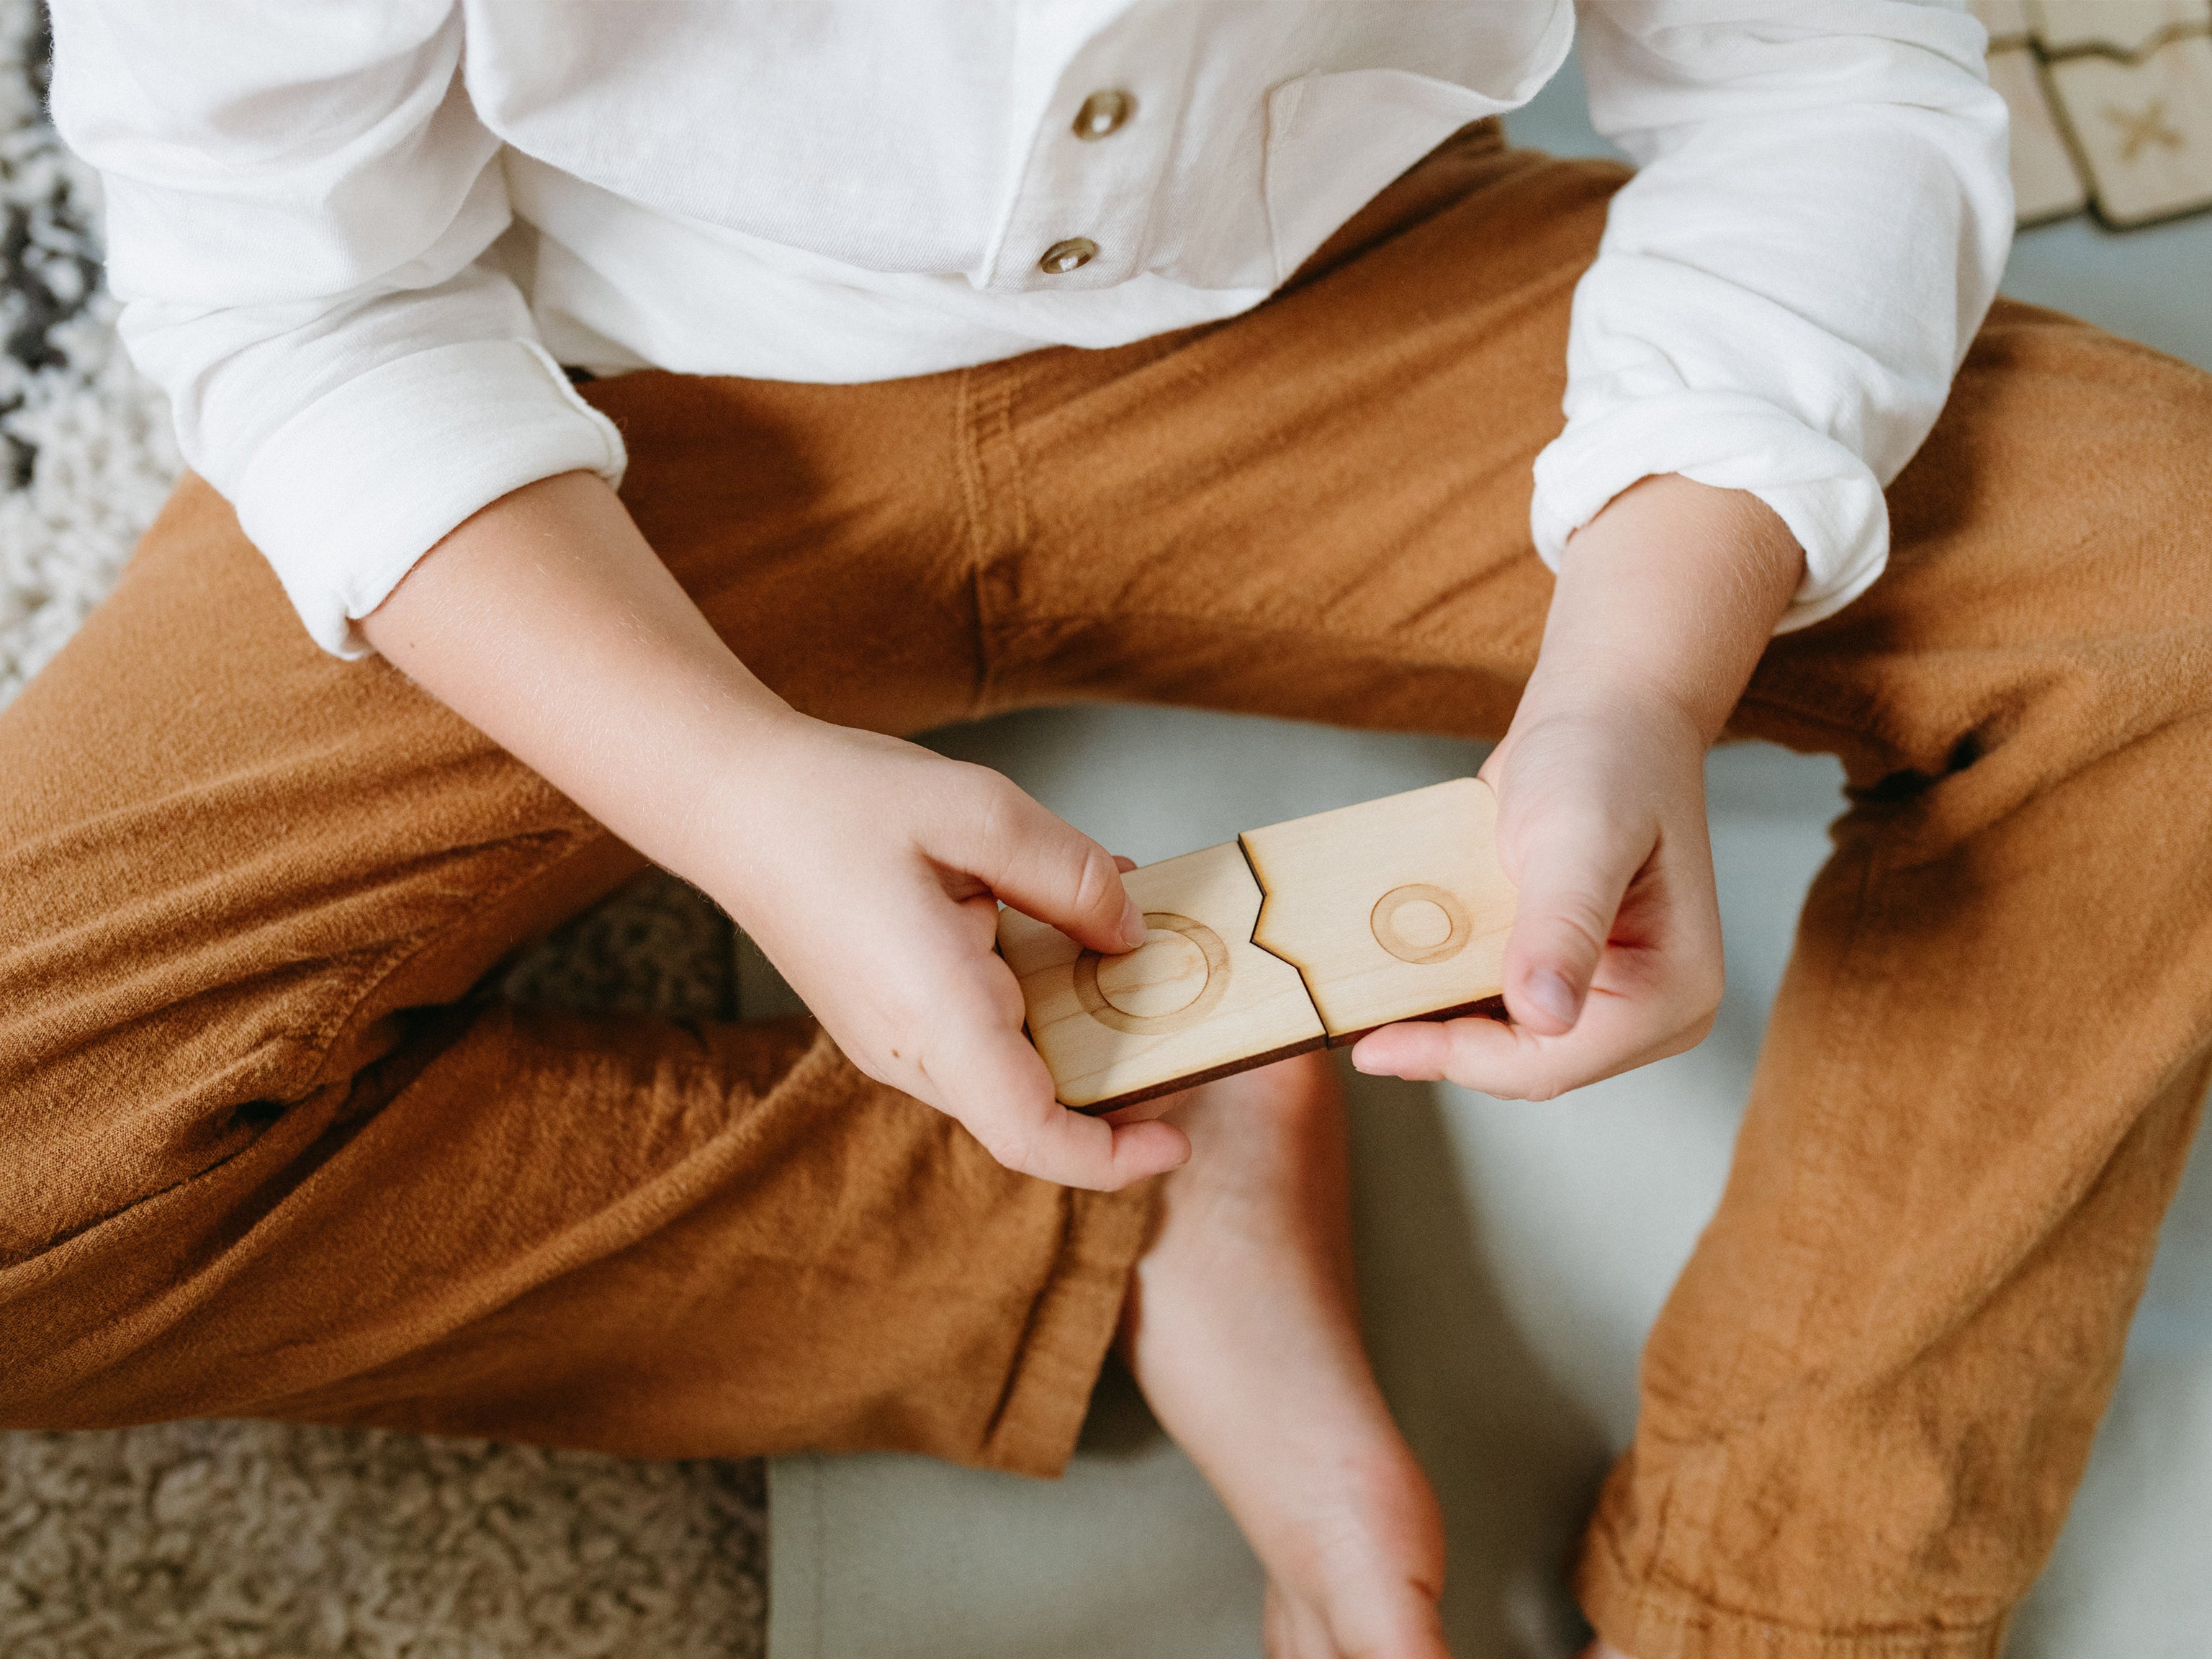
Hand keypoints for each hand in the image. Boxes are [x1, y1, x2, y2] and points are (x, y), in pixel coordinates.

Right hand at [707, 716, 1191, 1190]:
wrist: (732, 801)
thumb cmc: (837, 801)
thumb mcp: (976, 811)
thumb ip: (1068, 875)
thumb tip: (1129, 932)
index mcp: (933, 1009)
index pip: (1030, 1133)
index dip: (1113, 1157)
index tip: (1177, 1138)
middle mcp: (910, 1050)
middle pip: (1035, 1111)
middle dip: (1117, 1081)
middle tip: (1184, 1015)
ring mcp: (893, 1046)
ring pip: (1011, 1076)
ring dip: (1076, 1036)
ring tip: (1123, 955)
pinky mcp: (889, 1025)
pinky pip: (980, 1042)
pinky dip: (1036, 1008)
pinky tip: (1057, 934)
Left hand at [1349, 473, 1803, 1099]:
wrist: (1603, 712)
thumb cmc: (1604, 757)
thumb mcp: (1577, 834)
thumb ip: (1563, 924)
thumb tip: (1546, 1015)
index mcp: (1672, 995)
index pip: (1550, 1063)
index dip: (1459, 1060)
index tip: (1375, 1046)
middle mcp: (1650, 1011)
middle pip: (1525, 1066)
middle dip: (1444, 1046)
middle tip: (1353, 1024)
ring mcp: (1610, 997)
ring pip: (1505, 1047)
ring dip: (1438, 1026)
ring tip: (1362, 1006)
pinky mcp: (1569, 974)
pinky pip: (1498, 1010)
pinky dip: (1448, 998)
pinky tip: (1395, 980)